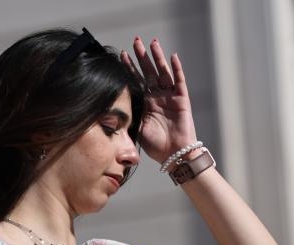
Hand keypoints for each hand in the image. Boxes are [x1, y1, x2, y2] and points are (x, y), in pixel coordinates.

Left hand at [121, 37, 197, 164]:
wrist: (173, 154)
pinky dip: (176, 69)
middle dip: (142, 57)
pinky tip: (172, 57)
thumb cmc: (155, 145)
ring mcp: (170, 97)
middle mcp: (158, 97)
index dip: (130, 68)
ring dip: (158, 58)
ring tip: (152, 43)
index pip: (137, 81)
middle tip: (136, 41)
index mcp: (146, 103)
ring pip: (163, 72)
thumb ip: (128, 117)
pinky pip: (179, 81)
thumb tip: (111, 110)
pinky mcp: (182, 99)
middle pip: (149, 72)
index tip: (121, 55)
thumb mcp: (136, 128)